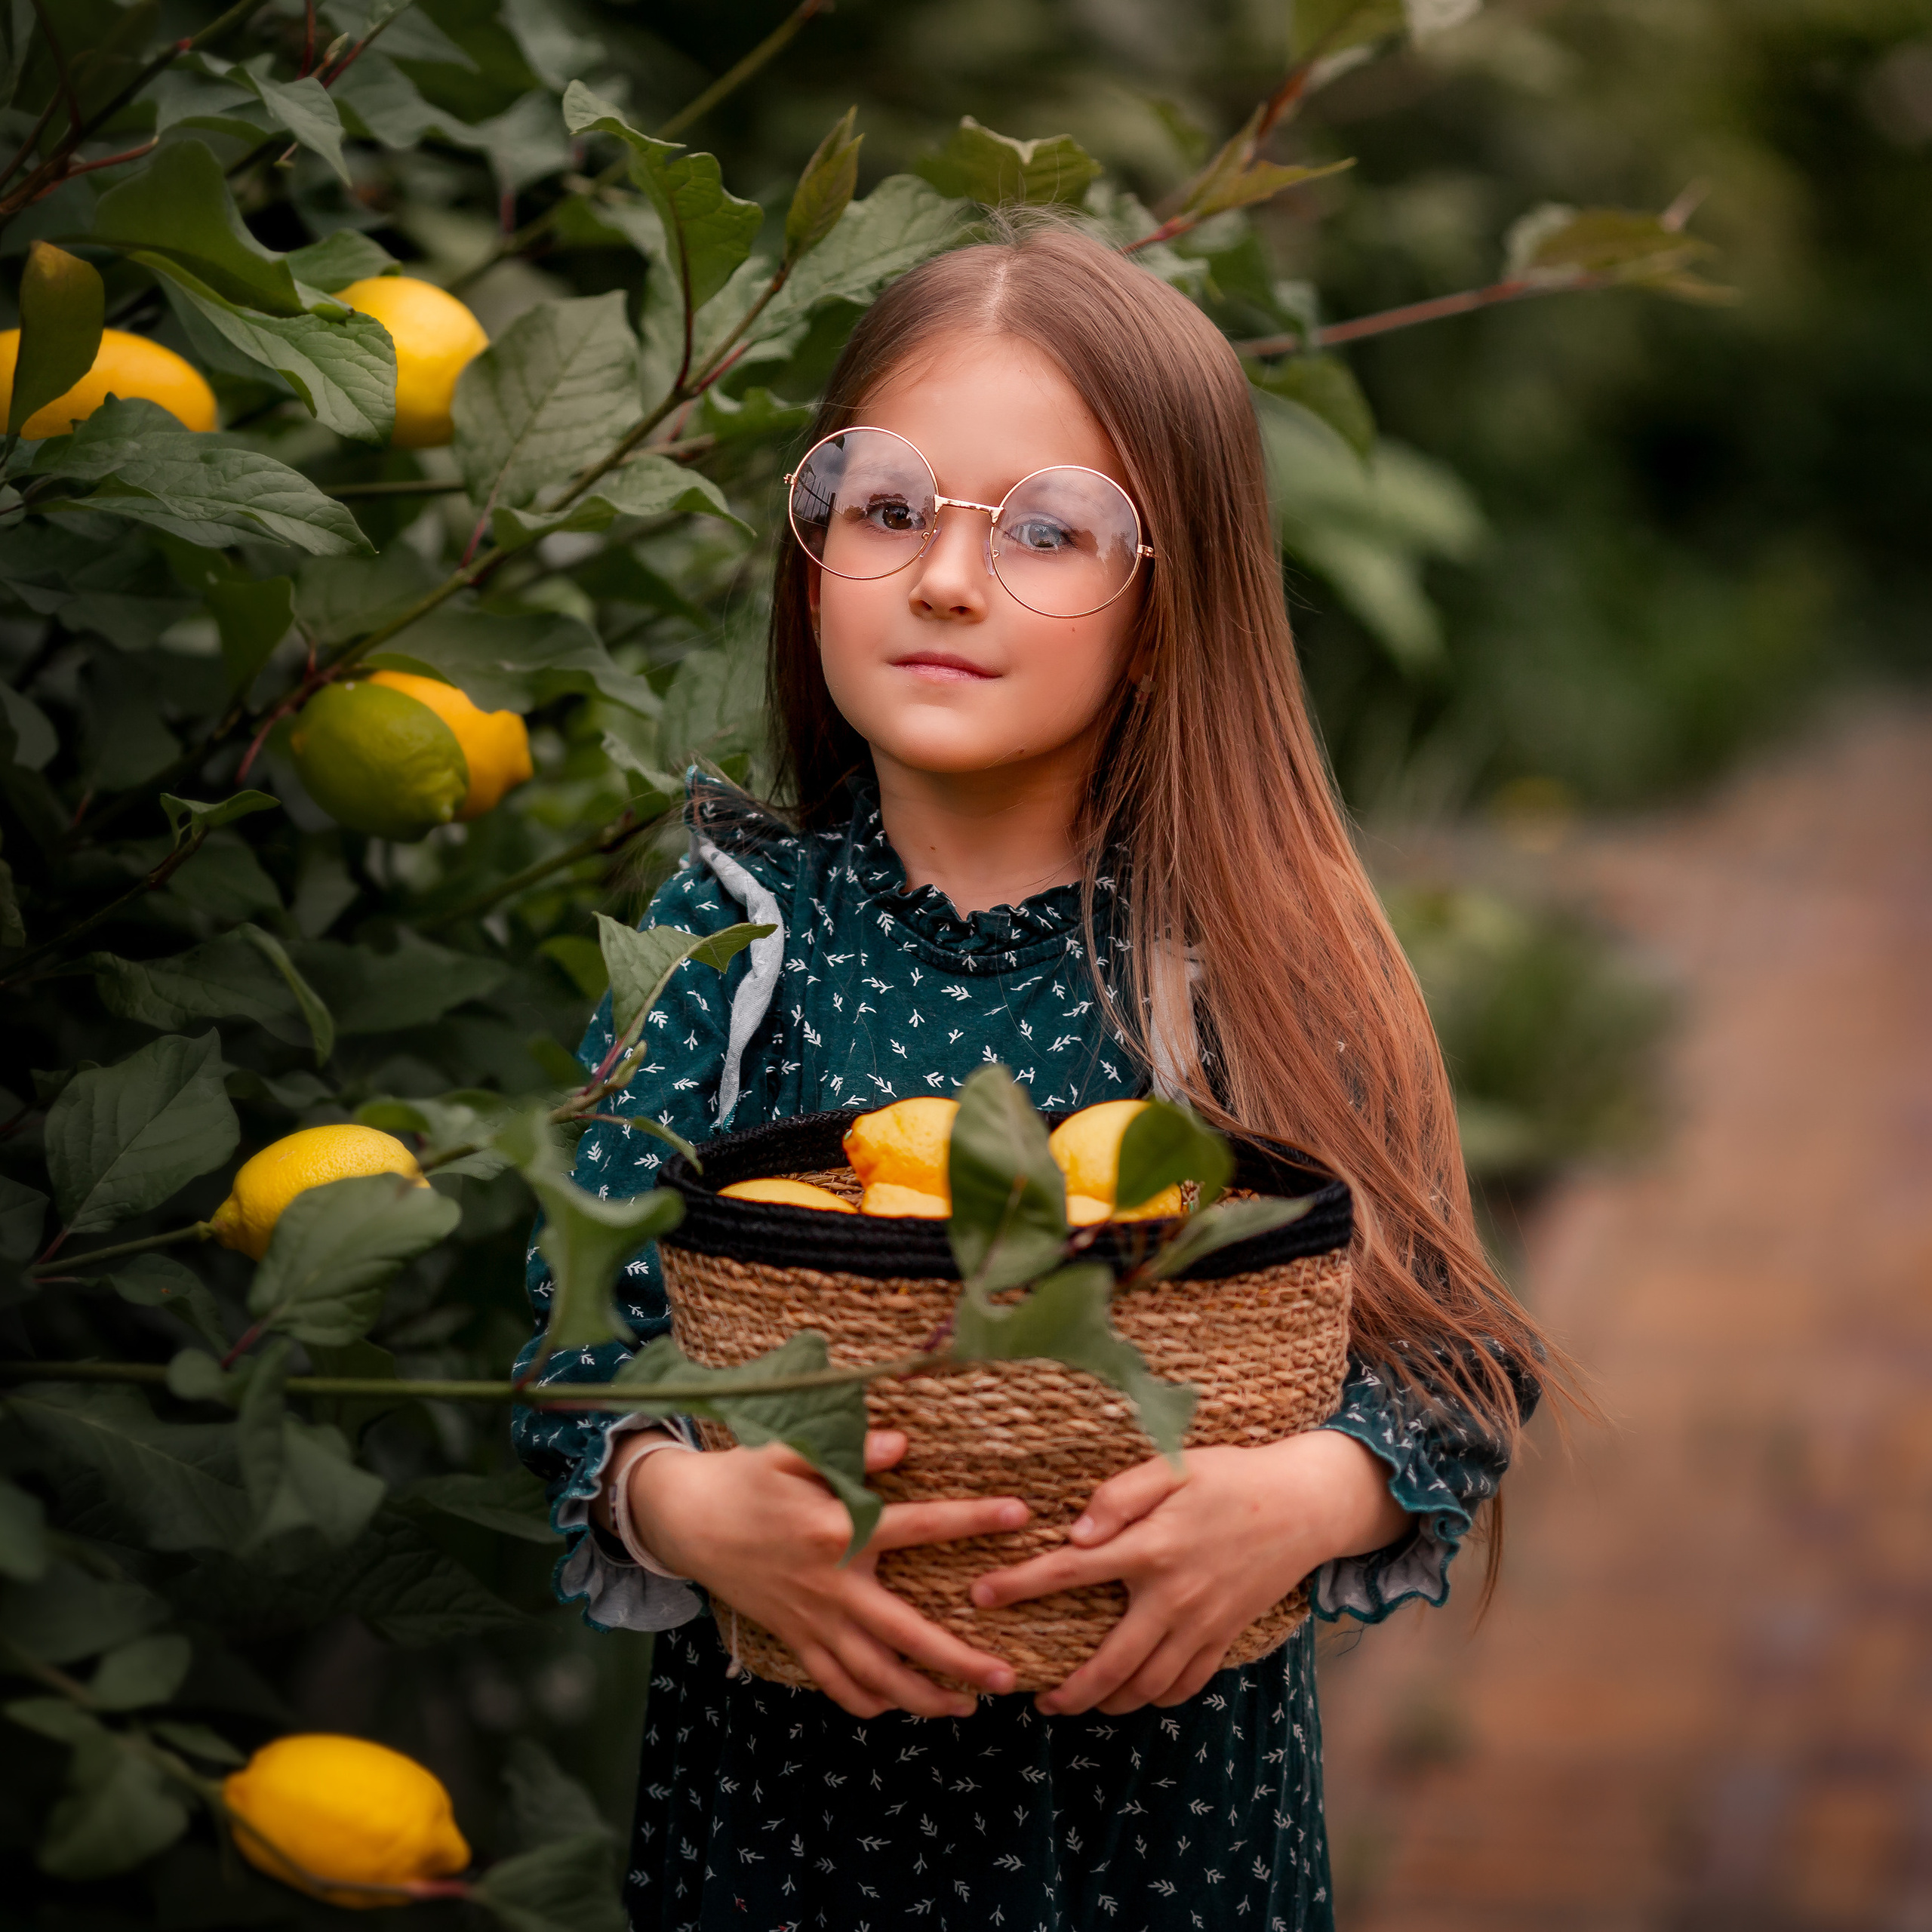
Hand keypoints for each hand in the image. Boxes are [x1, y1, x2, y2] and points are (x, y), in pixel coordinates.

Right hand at [628, 1428, 1028, 1720]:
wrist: (686, 1521)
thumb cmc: (746, 1478)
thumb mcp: (791, 1449)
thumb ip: (849, 1447)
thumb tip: (902, 1444)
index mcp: (839, 1529)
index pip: (919, 1524)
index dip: (972, 1519)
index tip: (1021, 1515)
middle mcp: (831, 1584)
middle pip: (905, 1634)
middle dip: (958, 1661)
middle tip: (1006, 1678)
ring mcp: (811, 1621)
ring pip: (874, 1675)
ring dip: (922, 1697)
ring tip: (967, 1707)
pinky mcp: (793, 1639)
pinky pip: (834, 1684)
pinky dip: (867, 1703)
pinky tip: (896, 1708)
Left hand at [968, 1431, 1411, 1717]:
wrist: (1303, 1505)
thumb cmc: (1231, 1477)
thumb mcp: (1174, 1466)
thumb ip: (1119, 1495)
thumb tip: (1075, 1535)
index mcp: (1150, 1548)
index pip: (1068, 1572)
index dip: (1019, 1586)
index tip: (978, 1598)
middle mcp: (1173, 1597)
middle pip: (1109, 1661)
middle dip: (1068, 1688)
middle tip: (1035, 1698)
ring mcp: (1202, 1624)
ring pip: (1146, 1685)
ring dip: (1108, 1702)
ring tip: (1076, 1703)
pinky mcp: (1225, 1636)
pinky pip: (1186, 1685)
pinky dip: (1157, 1698)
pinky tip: (1135, 1695)